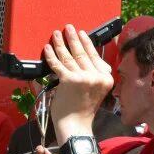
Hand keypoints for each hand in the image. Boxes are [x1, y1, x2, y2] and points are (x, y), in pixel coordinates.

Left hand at [43, 25, 112, 139]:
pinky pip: (58, 64)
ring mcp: (83, 78)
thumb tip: (80, 59)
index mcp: (106, 78)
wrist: (75, 126)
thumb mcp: (95, 91)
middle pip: (82, 53)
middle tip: (69, 28)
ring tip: (57, 34)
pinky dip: (51, 55)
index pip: (95, 56)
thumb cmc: (82, 110)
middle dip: (74, 38)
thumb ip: (92, 76)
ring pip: (69, 56)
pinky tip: (48, 48)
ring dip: (61, 43)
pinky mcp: (69, 80)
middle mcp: (96, 76)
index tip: (82, 34)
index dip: (87, 44)